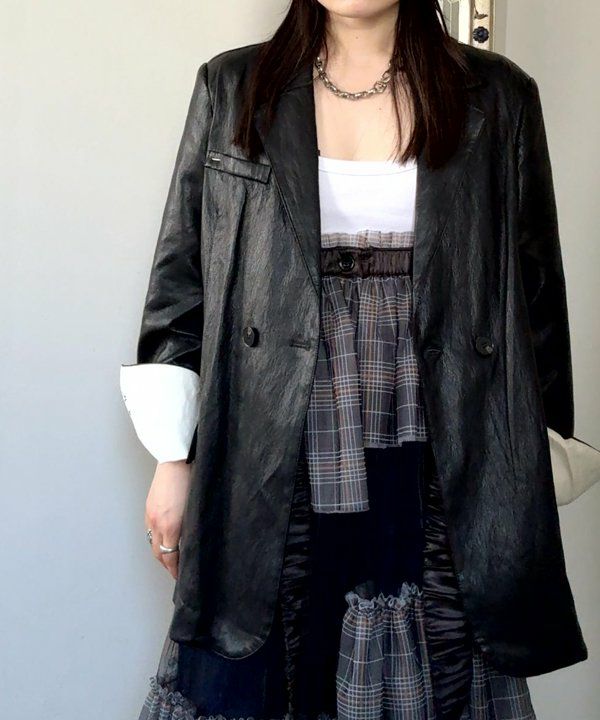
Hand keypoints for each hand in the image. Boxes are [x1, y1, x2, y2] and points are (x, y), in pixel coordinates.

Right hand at [144, 460, 191, 578]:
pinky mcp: (149, 507)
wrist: (176, 459)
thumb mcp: (197, 507)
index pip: (170, 557)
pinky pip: (150, 531)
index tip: (182, 577)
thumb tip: (194, 542)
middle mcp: (157, 523)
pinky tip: (163, 540)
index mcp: (171, 525)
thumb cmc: (192, 480)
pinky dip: (156, 540)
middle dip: (167, 566)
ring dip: (161, 554)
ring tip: (171, 560)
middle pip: (159, 553)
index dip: (176, 570)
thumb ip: (193, 527)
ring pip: (153, 543)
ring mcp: (151, 515)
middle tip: (176, 573)